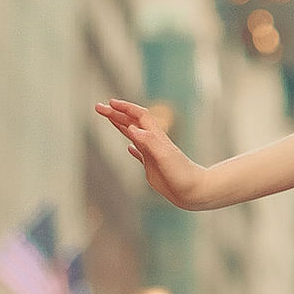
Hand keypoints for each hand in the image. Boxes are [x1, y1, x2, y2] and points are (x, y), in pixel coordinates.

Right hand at [95, 98, 210, 211]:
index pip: (139, 116)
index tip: (109, 103)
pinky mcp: (153, 167)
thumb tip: (132, 128)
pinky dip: (132, 148)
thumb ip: (149, 142)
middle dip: (116, 114)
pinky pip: (140, 154)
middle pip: (133, 123)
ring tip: (109, 118)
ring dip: (121, 125)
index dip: (124, 108)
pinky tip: (128, 148)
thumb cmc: (182, 174)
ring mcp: (153, 154)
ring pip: (134, 135)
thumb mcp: (164, 157)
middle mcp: (154, 143)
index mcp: (156, 137)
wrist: (194, 191)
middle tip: (98, 107)